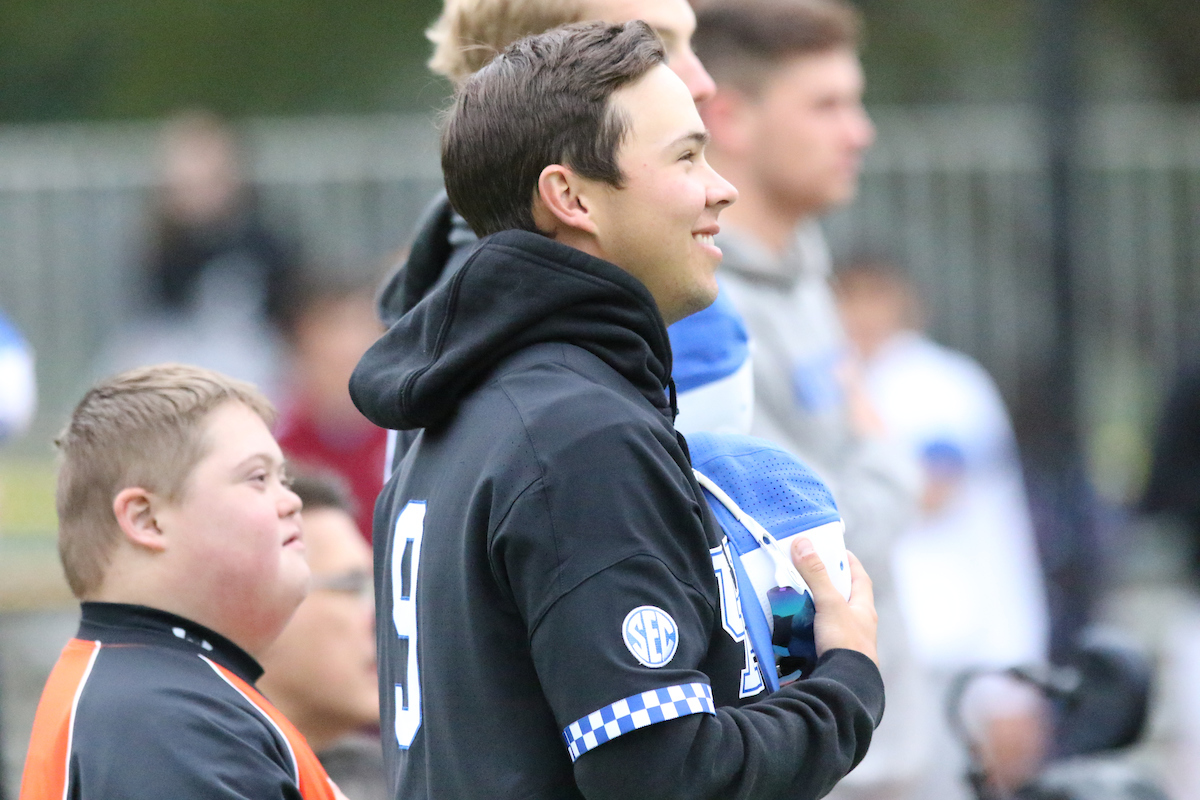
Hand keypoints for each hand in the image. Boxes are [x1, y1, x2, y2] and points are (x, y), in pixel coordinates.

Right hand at [791, 538, 877, 665]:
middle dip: (828, 587)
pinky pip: (820, 639)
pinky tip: (795, 630)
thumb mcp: (829, 603)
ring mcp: (847, 643)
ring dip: (816, 611)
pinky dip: (808, 632)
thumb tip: (803, 543)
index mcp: (864, 609)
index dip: (849, 563)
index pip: (860, 579)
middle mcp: (860, 626)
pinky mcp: (834, 657)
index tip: (836, 551)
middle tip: (808, 574)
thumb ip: (816, 574)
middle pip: (845, 599)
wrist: (846, 685)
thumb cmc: (844, 642)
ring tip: (796, 600)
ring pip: (831, 620)